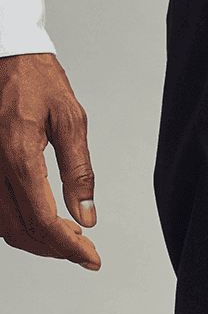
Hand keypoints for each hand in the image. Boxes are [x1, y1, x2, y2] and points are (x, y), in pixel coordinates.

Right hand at [0, 53, 99, 269]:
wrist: (6, 55)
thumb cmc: (37, 80)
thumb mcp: (71, 120)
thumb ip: (79, 172)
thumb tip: (86, 216)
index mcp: (18, 154)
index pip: (42, 219)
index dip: (69, 246)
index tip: (92, 258)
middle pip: (20, 230)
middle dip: (55, 248)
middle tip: (85, 250)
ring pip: (4, 226)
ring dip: (36, 240)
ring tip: (68, 236)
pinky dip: (19, 224)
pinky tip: (43, 219)